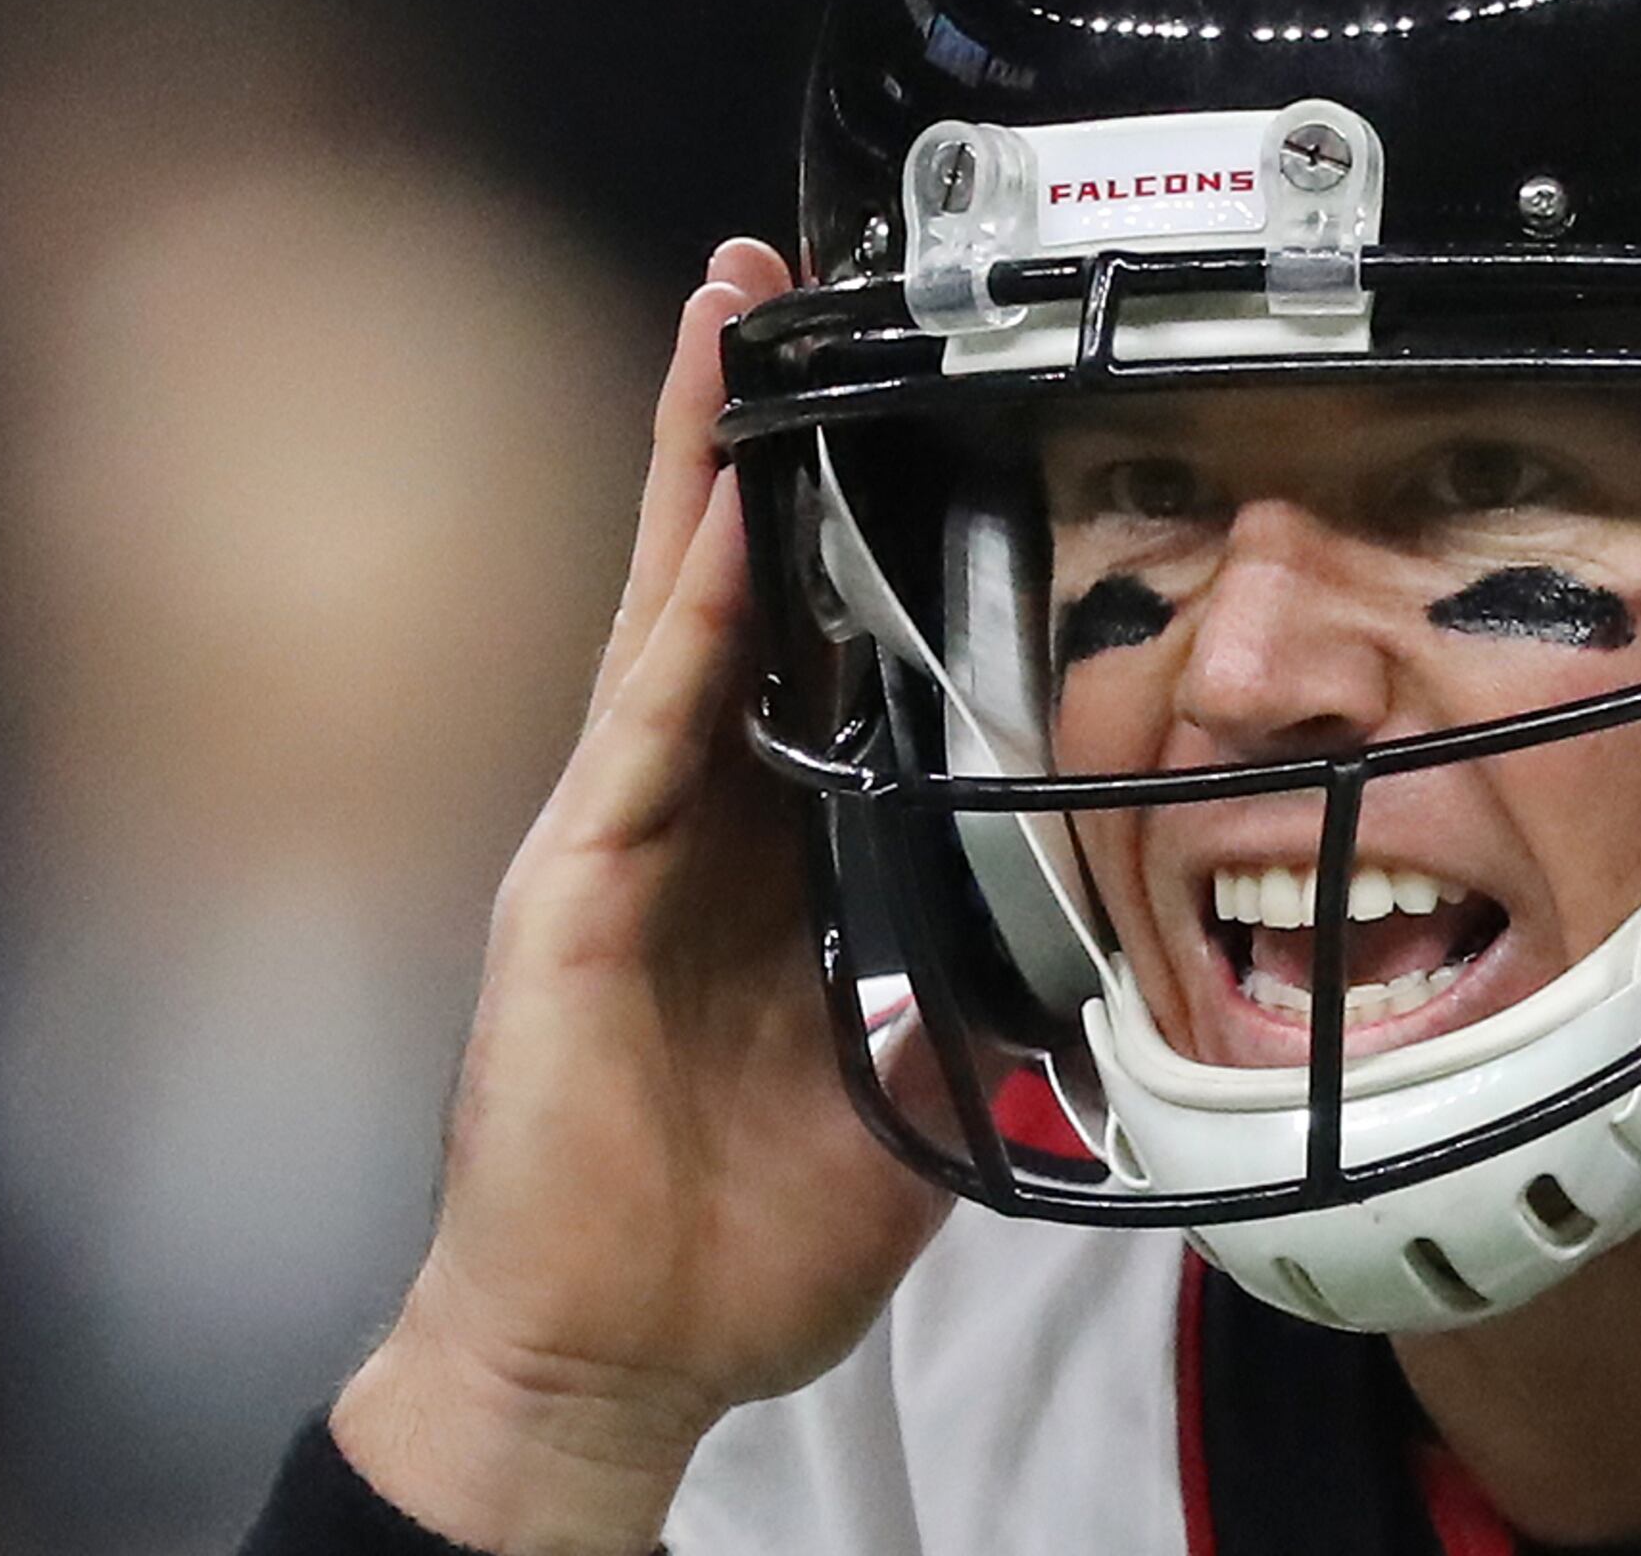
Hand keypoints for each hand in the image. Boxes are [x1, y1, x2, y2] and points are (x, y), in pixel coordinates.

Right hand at [332, 239, 950, 1555]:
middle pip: (718, 589)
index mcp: (756, 857)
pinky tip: (725, 528)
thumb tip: (1076, 960)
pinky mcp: (564, 892)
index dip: (829, 527)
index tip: (877, 399)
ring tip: (731, 325)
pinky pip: (640, 729)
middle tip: (777, 282)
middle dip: (743, 434)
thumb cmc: (729, 1239)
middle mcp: (676, 822)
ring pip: (669, 617)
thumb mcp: (902, 1096)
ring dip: (702, 469)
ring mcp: (611, 842)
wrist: (614, 1357)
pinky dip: (686, 623)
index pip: (798, 653)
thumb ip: (967, 1003)